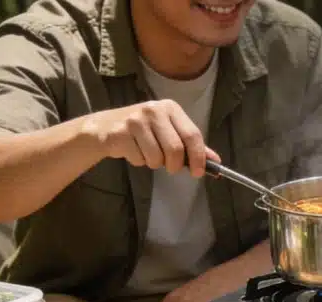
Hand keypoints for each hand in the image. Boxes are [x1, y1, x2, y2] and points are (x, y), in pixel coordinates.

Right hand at [84, 100, 219, 176]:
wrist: (106, 127)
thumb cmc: (144, 132)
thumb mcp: (169, 132)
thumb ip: (192, 146)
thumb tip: (216, 161)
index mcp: (170, 108)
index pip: (192, 135)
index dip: (198, 157)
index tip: (198, 173)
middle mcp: (154, 110)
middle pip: (175, 150)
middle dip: (174, 166)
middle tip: (170, 169)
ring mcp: (136, 120)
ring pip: (156, 157)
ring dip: (154, 164)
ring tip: (146, 153)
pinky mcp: (121, 132)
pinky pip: (139, 159)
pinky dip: (138, 161)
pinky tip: (133, 150)